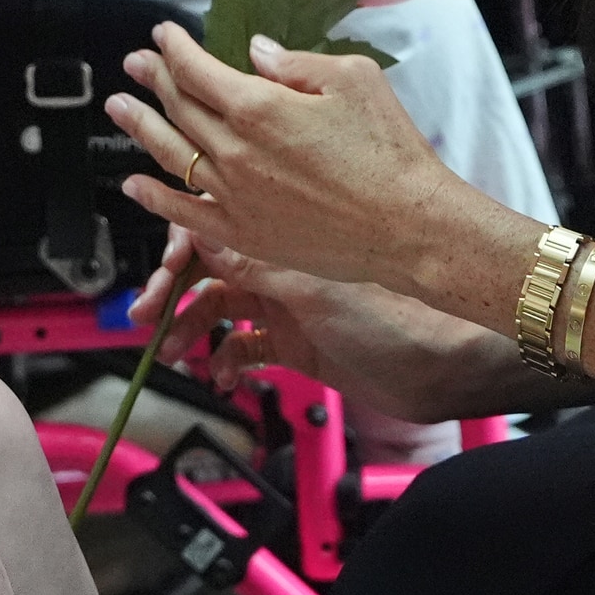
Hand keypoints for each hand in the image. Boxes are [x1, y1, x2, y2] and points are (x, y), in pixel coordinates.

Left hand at [108, 21, 511, 289]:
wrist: (410, 227)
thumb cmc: (390, 150)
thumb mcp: (353, 79)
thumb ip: (295, 62)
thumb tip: (255, 53)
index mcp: (260, 106)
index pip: (198, 69)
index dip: (174, 49)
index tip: (162, 37)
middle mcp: (236, 150)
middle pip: (180, 107)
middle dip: (154, 79)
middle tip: (136, 64)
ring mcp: (235, 196)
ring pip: (172, 154)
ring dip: (140, 127)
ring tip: (120, 106)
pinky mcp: (244, 235)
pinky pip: (184, 215)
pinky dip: (154, 199)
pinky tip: (134, 185)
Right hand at [130, 225, 532, 420]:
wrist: (446, 367)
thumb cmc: (398, 315)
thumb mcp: (313, 293)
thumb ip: (254, 266)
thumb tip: (202, 229)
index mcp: (289, 234)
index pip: (218, 221)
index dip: (183, 242)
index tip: (161, 268)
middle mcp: (284, 262)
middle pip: (209, 267)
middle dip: (174, 289)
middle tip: (147, 313)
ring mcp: (288, 302)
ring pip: (222, 307)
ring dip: (191, 327)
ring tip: (172, 349)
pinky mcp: (297, 341)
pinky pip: (246, 346)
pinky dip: (226, 359)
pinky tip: (218, 373)